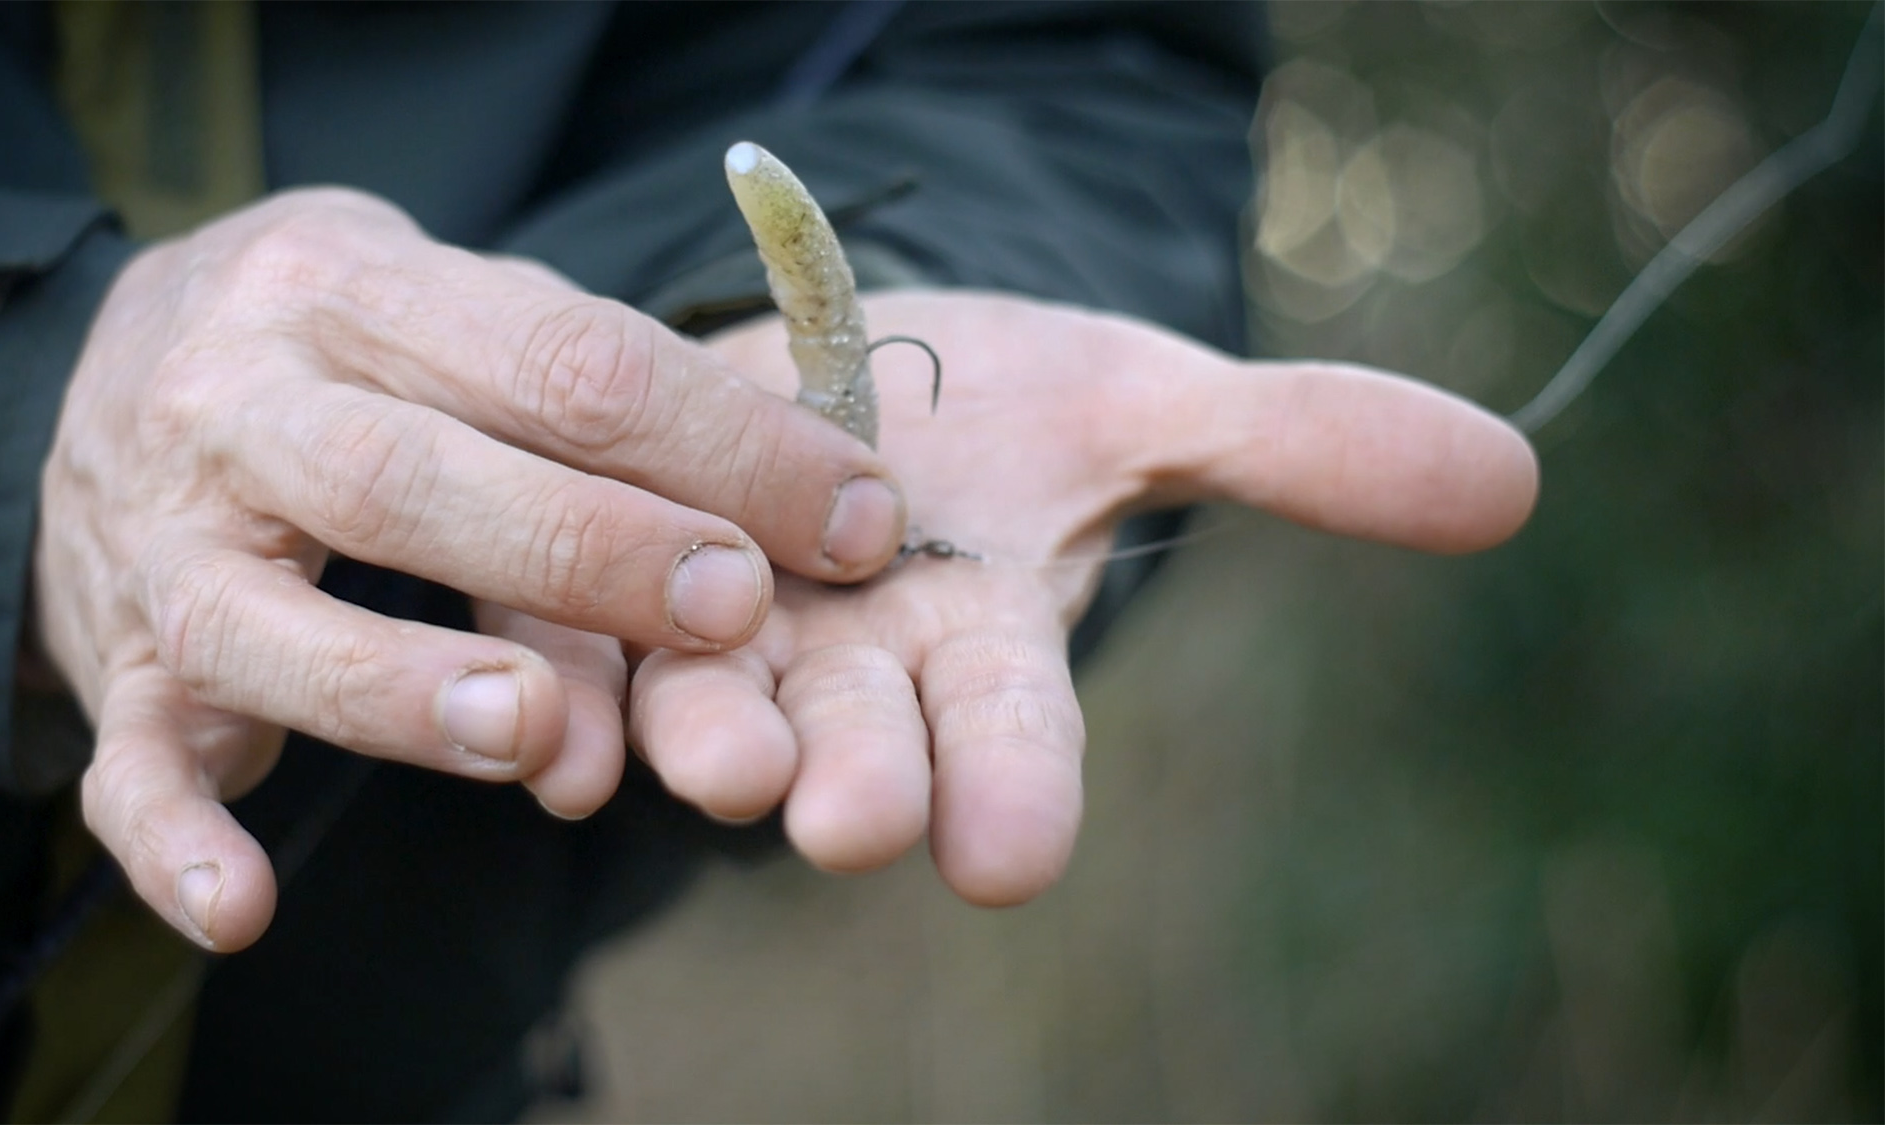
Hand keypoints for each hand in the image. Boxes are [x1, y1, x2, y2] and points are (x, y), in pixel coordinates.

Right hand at [37, 188, 909, 948]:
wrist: (101, 351)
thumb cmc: (352, 346)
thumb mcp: (460, 305)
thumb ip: (602, 392)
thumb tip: (817, 499)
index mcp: (354, 290)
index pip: (561, 357)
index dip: (720, 439)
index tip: (858, 517)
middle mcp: (243, 403)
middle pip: (412, 478)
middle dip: (586, 546)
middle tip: (731, 606)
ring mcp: (165, 541)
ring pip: (263, 623)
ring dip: (401, 689)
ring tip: (536, 732)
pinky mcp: (119, 660)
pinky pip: (125, 761)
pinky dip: (175, 839)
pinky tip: (246, 910)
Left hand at [483, 290, 1537, 903]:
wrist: (836, 363)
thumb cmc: (1001, 407)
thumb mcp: (1146, 402)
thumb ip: (1302, 446)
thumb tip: (1514, 474)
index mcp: (981, 644)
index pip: (1016, 736)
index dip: (1015, 791)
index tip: (1009, 857)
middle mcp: (854, 666)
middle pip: (864, 741)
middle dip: (865, 780)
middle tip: (854, 821)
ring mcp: (725, 634)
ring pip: (716, 707)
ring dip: (712, 738)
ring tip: (714, 757)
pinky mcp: (608, 585)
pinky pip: (575, 651)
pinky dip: (563, 690)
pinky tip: (556, 721)